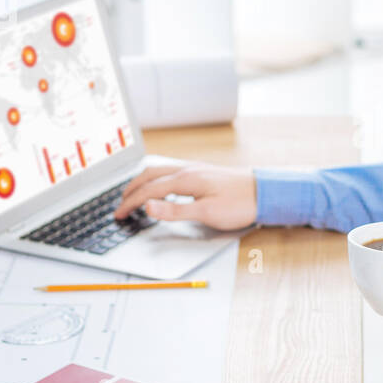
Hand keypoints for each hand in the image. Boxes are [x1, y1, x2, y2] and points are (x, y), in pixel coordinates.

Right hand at [113, 161, 257, 230]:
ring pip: (160, 170)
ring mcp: (195, 168)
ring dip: (142, 180)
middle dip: (131, 188)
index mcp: (185, 180)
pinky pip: (171, 170)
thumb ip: (175, 211)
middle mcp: (187, 170)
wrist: (264, 192)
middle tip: (119, 202)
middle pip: (149, 175)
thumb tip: (147, 206)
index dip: (130, 203)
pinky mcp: (203, 171)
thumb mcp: (206, 213)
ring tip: (133, 191)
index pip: (148, 191)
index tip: (118, 214)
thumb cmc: (239, 204)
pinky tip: (161, 184)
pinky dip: (156, 177)